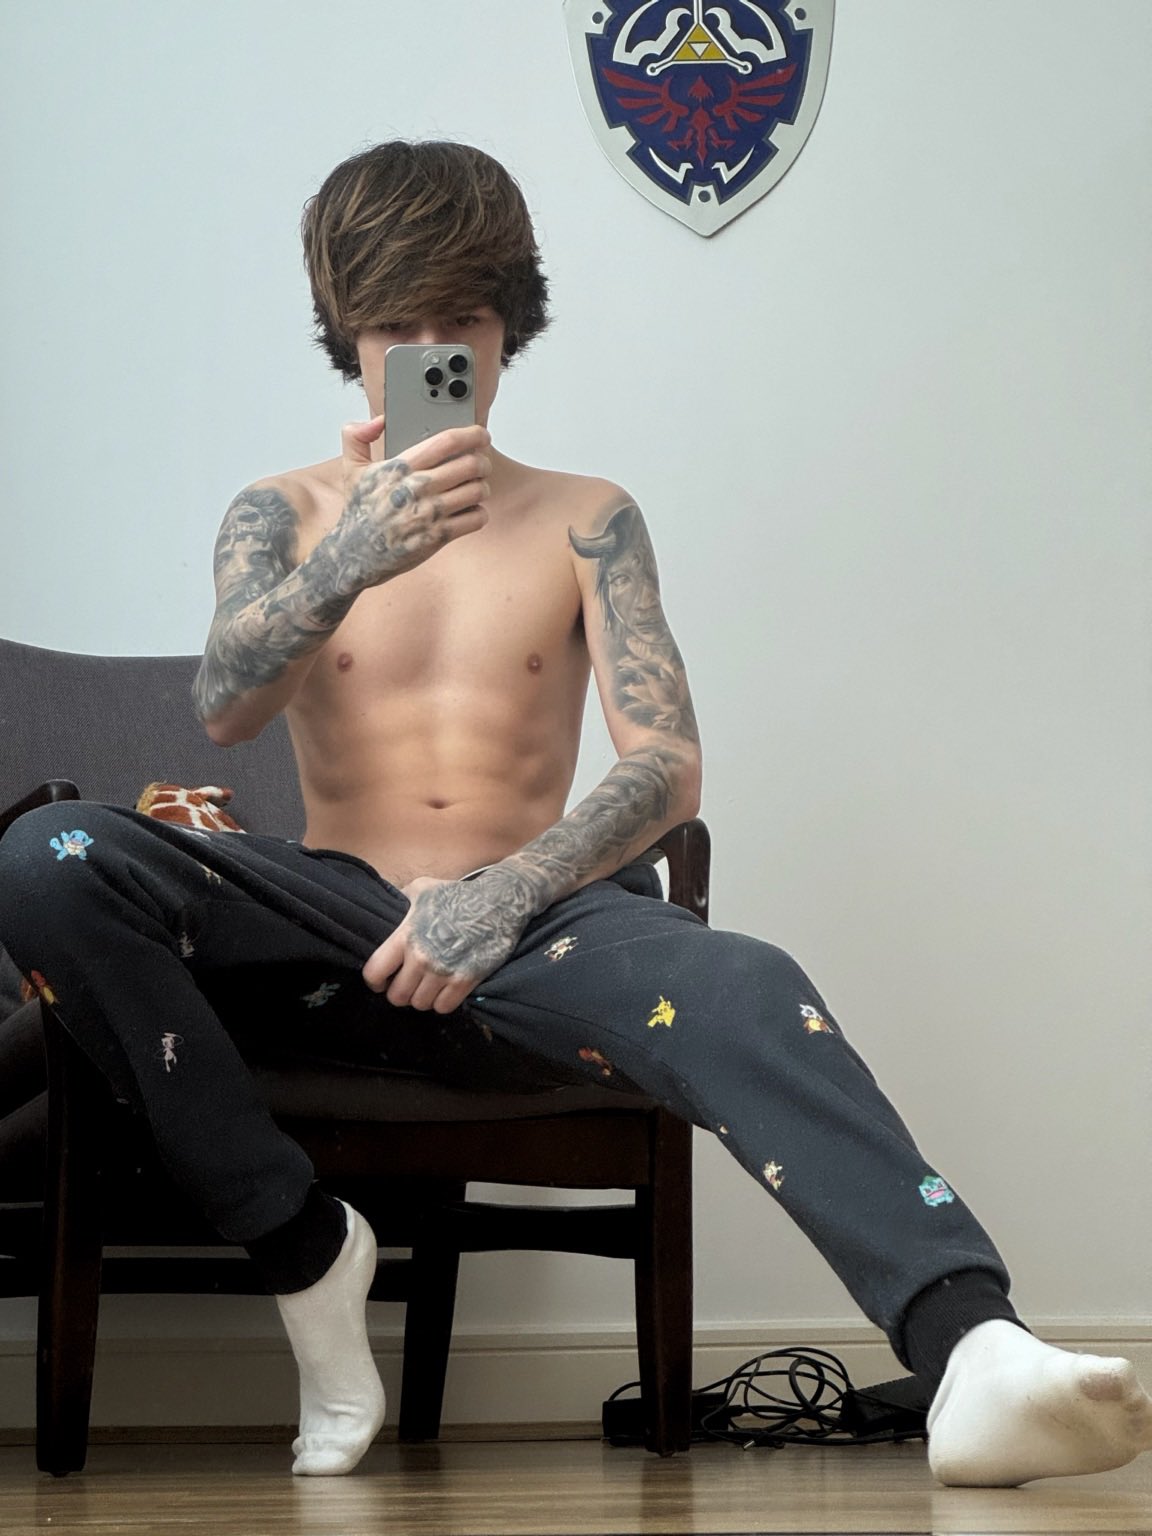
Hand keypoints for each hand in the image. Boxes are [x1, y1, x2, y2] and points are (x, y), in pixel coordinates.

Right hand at [332, 417, 491, 591]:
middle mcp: (416, 488)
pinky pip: (475, 518)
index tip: (481, 435)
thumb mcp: (351, 469)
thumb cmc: (359, 512)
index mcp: (399, 468)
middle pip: (469, 465)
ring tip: (477, 488)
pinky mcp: (437, 537)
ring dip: (482, 487)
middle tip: (482, 464)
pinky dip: (479, 513)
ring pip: (477, 491)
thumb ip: (357, 436)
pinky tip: (471, 511)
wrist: (355, 555)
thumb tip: (379, 420)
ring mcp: (428, 514)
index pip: (446, 442)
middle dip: (483, 462)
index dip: (472, 434)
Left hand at [362, 873, 530, 1013]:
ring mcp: (444, 971)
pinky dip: (442, 1003)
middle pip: (397, 996)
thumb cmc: (458, 894)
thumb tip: (386, 904)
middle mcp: (422, 957)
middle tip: (408, 985)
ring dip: (422, 998)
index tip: (381, 981)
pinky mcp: (466, 980)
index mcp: (405, 936)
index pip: (374, 973)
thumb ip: (400, 899)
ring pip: (420, 1004)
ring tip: (428, 986)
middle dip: (400, 993)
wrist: (499, 901)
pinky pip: (444, 1008)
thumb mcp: (422, 888)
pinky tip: (445, 990)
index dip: (374, 981)